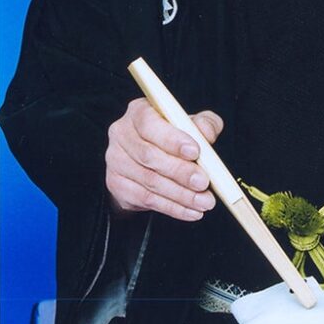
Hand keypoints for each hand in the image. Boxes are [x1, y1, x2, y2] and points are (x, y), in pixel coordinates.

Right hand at [105, 98, 221, 220]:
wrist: (153, 158)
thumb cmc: (174, 136)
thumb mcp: (192, 124)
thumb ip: (204, 123)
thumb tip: (207, 133)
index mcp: (138, 112)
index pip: (149, 123)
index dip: (172, 139)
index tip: (195, 152)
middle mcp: (121, 134)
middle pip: (149, 155)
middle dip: (180, 171)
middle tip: (204, 182)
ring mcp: (116, 161)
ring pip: (149, 181)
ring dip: (180, 194)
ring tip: (205, 201)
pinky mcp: (117, 184)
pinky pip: (146, 199)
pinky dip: (172, 207)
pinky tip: (191, 210)